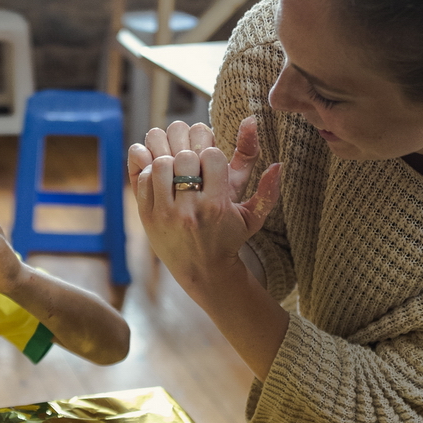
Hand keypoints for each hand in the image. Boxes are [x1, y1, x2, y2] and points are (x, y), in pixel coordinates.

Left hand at [128, 118, 280, 291]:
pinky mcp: (147, 216)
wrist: (203, 271)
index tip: (212, 161)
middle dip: (190, 152)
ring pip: (161, 163)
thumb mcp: (252, 217)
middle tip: (192, 159)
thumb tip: (279, 164)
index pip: (212, 156)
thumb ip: (268, 190)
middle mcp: (189, 210)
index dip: (212, 152)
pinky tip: (162, 176)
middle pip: (184, 157)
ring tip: (176, 165)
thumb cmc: (230, 238)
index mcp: (217, 206)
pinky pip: (143, 178)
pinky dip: (150, 170)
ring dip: (168, 158)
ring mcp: (165, 213)